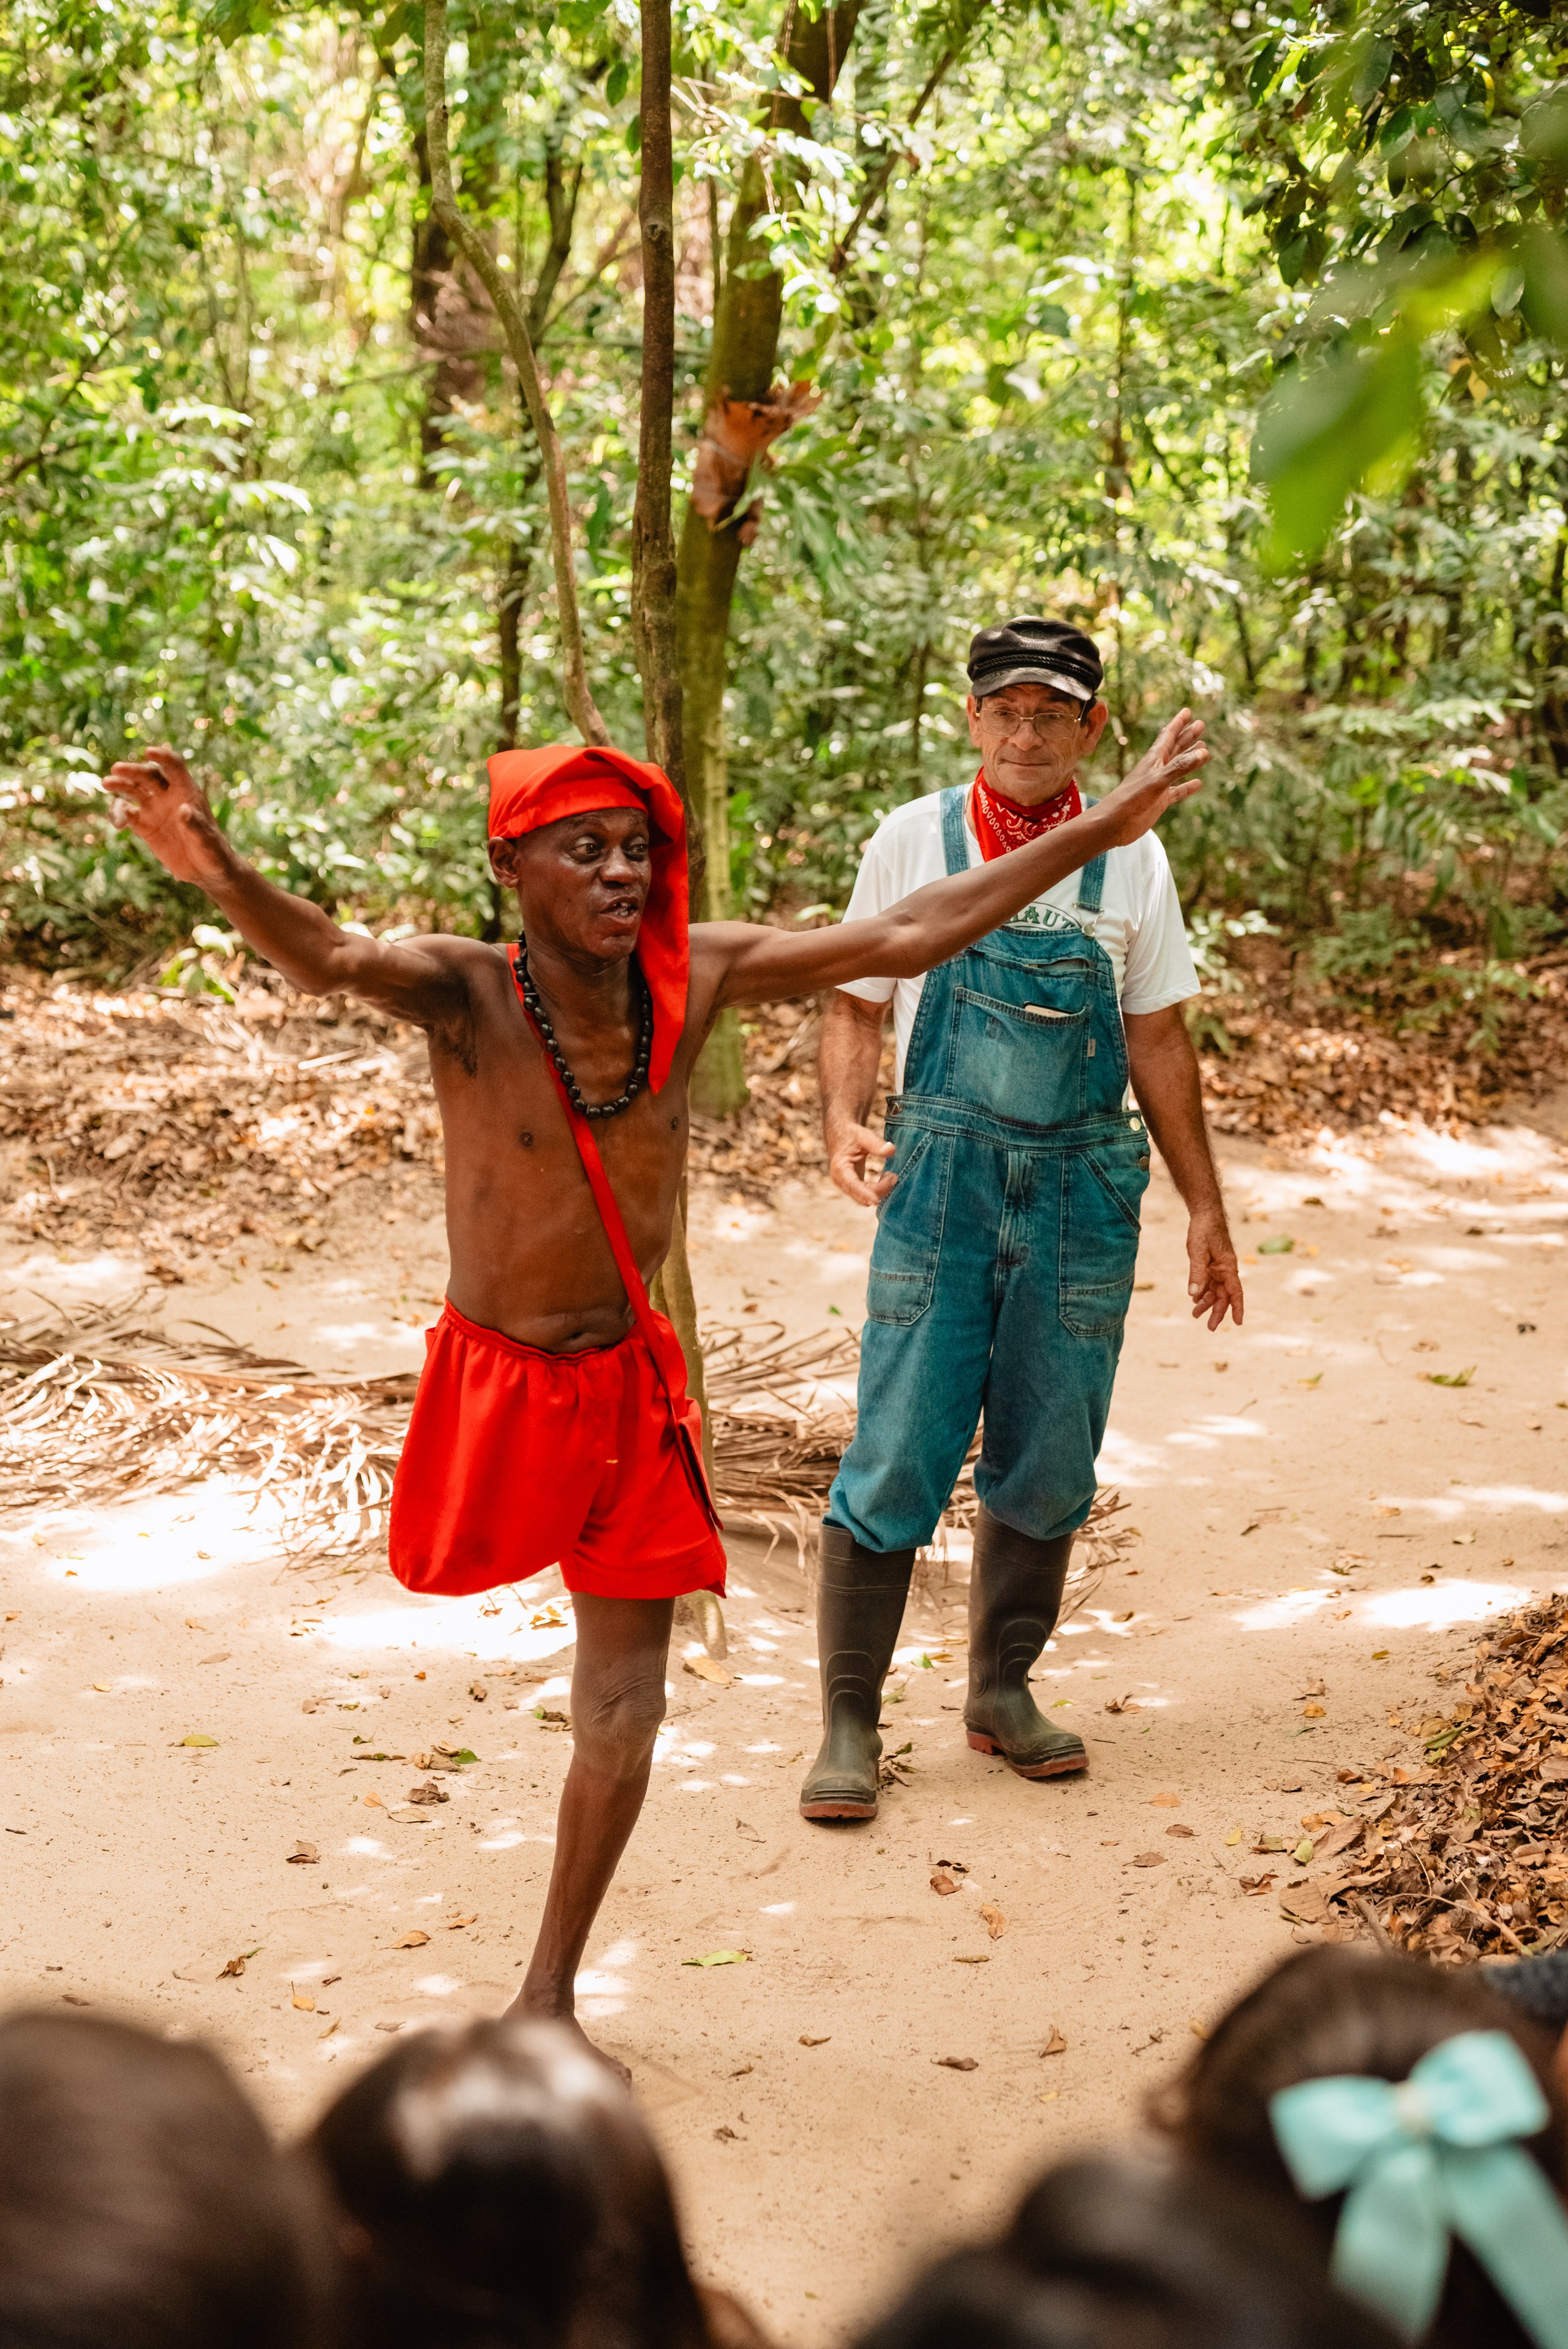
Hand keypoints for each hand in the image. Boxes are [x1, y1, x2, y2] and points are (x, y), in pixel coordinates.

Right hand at [103, 746, 230, 889]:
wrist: (205, 872)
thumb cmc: (213, 852)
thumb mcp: (207, 840)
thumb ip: (196, 825)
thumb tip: (184, 809)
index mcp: (187, 792)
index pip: (175, 766)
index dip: (162, 757)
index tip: (148, 752)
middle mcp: (168, 796)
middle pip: (148, 775)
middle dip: (133, 770)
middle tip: (116, 770)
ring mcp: (155, 810)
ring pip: (134, 790)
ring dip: (120, 785)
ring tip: (107, 784)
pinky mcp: (145, 826)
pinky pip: (127, 815)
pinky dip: (119, 815)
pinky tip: (118, 823)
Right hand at [827, 1119, 895, 1206]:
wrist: (841, 1135)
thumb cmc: (851, 1135)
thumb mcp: (863, 1136)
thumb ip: (876, 1144)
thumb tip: (891, 1151)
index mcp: (840, 1168)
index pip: (852, 1185)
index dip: (864, 1194)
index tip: (876, 1200)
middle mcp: (841, 1180)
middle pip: (861, 1196)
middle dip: (879, 1190)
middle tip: (894, 1176)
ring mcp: (846, 1185)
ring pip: (865, 1198)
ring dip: (880, 1191)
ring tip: (891, 1175)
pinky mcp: (853, 1186)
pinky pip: (866, 1194)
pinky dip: (877, 1189)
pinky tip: (885, 1177)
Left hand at [1095, 710, 1208, 845]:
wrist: (1113, 824)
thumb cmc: (1130, 800)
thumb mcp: (1157, 780)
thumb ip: (1179, 767)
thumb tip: (1203, 752)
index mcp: (1153, 759)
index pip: (1168, 736)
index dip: (1178, 723)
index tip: (1188, 711)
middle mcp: (1156, 770)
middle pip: (1175, 748)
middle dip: (1187, 736)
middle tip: (1201, 724)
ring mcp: (1158, 785)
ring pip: (1178, 767)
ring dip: (1190, 758)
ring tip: (1204, 749)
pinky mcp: (1159, 801)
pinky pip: (1177, 791)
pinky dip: (1187, 787)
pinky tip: (1198, 783)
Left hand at [1188, 1205, 1243, 1330]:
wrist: (1204, 1214)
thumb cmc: (1204, 1231)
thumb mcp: (1197, 1253)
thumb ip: (1196, 1274)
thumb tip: (1193, 1295)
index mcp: (1228, 1268)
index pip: (1235, 1292)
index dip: (1237, 1308)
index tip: (1238, 1323)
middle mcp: (1226, 1270)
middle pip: (1224, 1296)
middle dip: (1217, 1312)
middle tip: (1209, 1328)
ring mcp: (1219, 1268)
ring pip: (1215, 1291)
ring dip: (1207, 1303)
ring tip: (1195, 1315)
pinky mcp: (1211, 1265)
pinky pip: (1209, 1283)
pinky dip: (1203, 1291)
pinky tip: (1195, 1299)